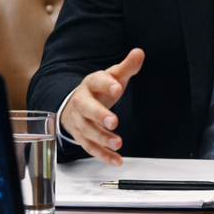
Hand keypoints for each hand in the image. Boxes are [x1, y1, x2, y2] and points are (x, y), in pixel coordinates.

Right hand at [60, 48, 144, 164]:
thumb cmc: (98, 90)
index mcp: (90, 84)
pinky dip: (102, 155)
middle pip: (86, 108)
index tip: (117, 87)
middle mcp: (81, 102)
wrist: (74, 105)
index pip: (96, 81)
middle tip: (113, 121)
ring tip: (118, 143)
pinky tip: (116, 160)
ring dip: (102, 138)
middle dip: (99, 115)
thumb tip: (139, 53)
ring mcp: (79, 120)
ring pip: (87, 130)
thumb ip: (127, 67)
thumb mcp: (112, 76)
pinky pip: (90, 147)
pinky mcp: (81, 136)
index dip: (106, 84)